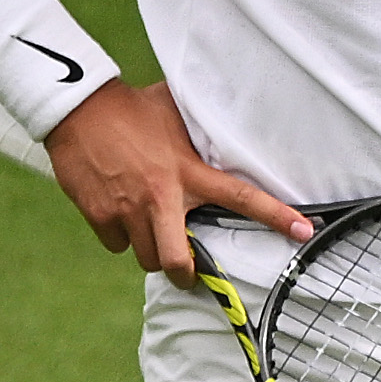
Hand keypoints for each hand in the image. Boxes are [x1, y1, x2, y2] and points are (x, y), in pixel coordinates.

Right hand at [45, 78, 311, 282]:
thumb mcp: (174, 113)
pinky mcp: (98, 216)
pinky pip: (115, 245)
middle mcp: (162, 196)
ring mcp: (128, 209)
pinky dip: (118, 236)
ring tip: (147, 225)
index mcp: (188, 171)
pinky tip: (117, 212)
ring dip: (150, 249)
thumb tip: (229, 111)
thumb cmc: (132, 107)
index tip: (303, 231)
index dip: (276, 216)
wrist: (77, 108)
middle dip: (185, 274)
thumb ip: (199, 129)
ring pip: (146, 257)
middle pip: (178, 261)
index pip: (241, 197)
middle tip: (187, 271)